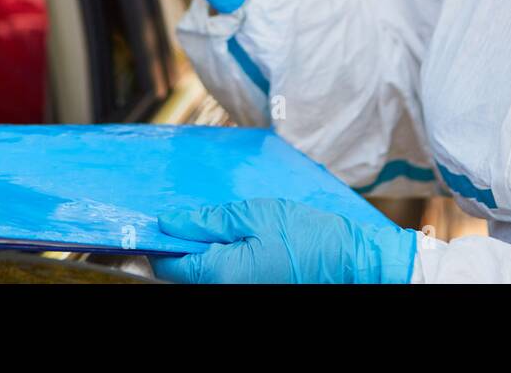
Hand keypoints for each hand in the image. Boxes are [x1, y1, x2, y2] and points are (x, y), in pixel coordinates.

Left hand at [151, 198, 417, 283]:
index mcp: (220, 274)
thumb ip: (208, 220)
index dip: (161, 242)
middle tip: (199, 219)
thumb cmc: (307, 236)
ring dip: (204, 252)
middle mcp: (225, 292)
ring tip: (225, 228)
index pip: (169, 266)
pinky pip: (224, 277)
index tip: (160, 222)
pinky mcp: (252, 290)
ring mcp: (239, 294)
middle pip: (184, 274)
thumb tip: (169, 222)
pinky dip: (222, 259)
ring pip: (204, 275)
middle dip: (184, 246)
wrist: (349, 262)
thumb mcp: (255, 215)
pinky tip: (238, 241)